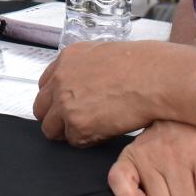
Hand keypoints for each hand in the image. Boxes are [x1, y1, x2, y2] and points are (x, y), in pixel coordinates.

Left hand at [35, 40, 195, 145]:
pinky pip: (75, 141)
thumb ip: (86, 68)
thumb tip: (86, 83)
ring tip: (93, 130)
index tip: (66, 106)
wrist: (154, 78)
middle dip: (55, 118)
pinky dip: (88, 141)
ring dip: (69, 132)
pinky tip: (106, 131)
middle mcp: (61, 79)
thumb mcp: (105, 54)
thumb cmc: (143, 65)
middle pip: (41, 108)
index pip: (45, 85)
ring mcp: (65, 103)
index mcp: (67, 59)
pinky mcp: (77, 125)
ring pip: (52, 129)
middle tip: (75, 124)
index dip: (56, 99)